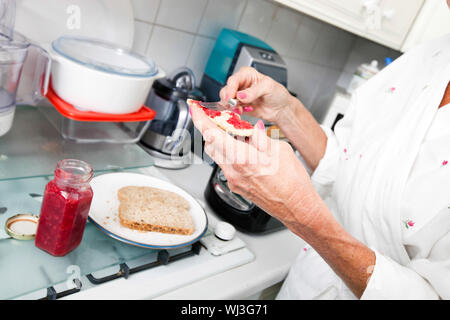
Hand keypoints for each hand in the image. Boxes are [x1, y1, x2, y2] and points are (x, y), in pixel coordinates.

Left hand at [191, 104, 375, 297]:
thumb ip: (260, 138)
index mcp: (243, 158)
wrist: (296, 208)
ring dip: (222, 142)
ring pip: (217, 155)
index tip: (195, 109)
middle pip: (210, 144)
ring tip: (237, 135)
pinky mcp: (237, 187)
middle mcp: (234, 171)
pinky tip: (245, 151)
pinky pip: (226, 166)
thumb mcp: (279, 150)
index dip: (200, 119)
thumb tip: (251, 129)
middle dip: (212, 129)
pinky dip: (230, 155)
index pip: (213, 134)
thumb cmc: (293, 184)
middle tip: (221, 119)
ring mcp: (234, 181)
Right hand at [220, 67, 293, 122]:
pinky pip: (230, 110)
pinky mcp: (239, 107)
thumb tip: (240, 96)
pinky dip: (234, 112)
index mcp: (246, 74)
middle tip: (235, 106)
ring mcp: (238, 96)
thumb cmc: (277, 94)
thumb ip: (254, 91)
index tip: (230, 98)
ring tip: (242, 109)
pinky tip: (243, 112)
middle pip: (226, 90)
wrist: (281, 109)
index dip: (230, 89)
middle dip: (229, 99)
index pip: (233, 80)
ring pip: (226, 101)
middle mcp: (240, 84)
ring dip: (232, 107)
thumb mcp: (268, 87)